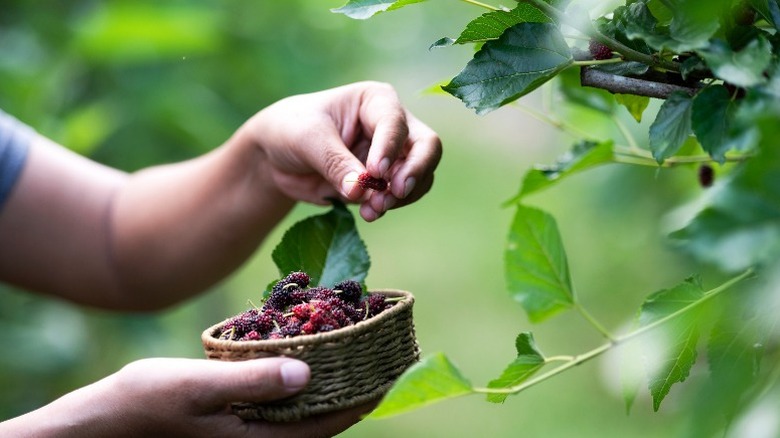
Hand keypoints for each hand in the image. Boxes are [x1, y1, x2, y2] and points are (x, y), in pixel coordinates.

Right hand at [2, 357, 371, 437]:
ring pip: (308, 407)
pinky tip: (309, 352)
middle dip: (357, 385)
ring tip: (357, 346)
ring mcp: (252, 431)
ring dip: (334, 379)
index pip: (332, 422)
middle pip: (327, 415)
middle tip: (385, 352)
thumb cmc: (144, 404)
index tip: (396, 368)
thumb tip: (309, 374)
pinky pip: (285, 400)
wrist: (103, 423)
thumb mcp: (198, 387)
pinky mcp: (240, 419)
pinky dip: (304, 377)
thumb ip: (253, 382)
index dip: (368, 394)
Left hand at [243, 81, 441, 221]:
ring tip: (372, 210)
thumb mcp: (308, 139)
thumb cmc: (291, 130)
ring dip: (401, 196)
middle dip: (414, 172)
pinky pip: (401, 196)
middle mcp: (392, 126)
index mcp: (376, 101)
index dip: (390, 148)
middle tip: (394, 193)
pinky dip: (390, 207)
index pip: (396, 124)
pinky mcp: (384, 182)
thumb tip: (361, 190)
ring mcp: (392, 155)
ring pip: (419, 175)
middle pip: (426, 147)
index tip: (376, 172)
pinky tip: (368, 213)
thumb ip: (336, 163)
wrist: (276, 156)